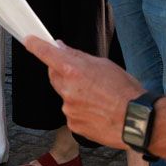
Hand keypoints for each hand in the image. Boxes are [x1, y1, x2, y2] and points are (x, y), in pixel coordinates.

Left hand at [22, 36, 142, 148]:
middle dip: (64, 73)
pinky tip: (98, 111)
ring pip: (66, 96)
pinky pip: (72, 113)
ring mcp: (68, 109)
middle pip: (55, 76)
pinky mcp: (73, 125)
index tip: (29, 40)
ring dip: (76, 94)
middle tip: (83, 75)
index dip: (36, 45)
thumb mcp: (104, 65)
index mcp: (73, 70)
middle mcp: (67, 90)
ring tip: (100, 99)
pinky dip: (81, 111)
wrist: (136, 120)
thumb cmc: (125, 91)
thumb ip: (79, 57)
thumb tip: (61, 48)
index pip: (47, 54)